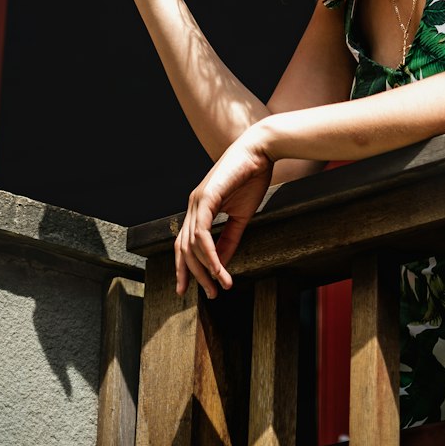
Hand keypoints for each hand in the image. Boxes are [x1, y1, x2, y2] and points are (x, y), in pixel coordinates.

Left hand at [174, 129, 273, 297]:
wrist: (261, 151)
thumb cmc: (252, 178)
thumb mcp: (241, 216)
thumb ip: (229, 239)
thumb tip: (221, 265)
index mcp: (199, 208)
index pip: (185, 244)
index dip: (186, 268)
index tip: (192, 289)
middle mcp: (193, 206)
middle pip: (184, 249)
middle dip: (195, 275)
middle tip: (210, 294)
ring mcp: (197, 201)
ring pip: (192, 245)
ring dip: (205, 269)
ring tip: (219, 286)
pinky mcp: (206, 198)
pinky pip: (202, 234)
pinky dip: (211, 255)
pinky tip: (220, 269)